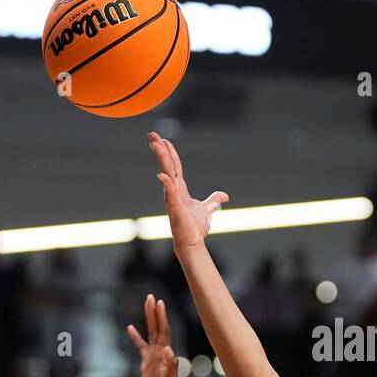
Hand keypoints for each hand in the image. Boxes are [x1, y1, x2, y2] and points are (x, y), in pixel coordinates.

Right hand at [126, 294, 179, 376]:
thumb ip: (170, 366)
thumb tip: (168, 350)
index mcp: (165, 353)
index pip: (163, 331)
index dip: (161, 317)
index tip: (159, 303)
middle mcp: (160, 351)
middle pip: (156, 327)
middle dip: (153, 312)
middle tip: (151, 296)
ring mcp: (153, 356)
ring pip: (150, 333)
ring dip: (148, 319)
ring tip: (145, 304)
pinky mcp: (147, 362)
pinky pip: (140, 346)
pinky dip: (135, 337)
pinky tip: (130, 328)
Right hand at [148, 131, 228, 253]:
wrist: (192, 242)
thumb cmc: (195, 226)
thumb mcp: (208, 209)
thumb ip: (214, 200)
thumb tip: (224, 196)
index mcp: (180, 188)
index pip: (175, 166)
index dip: (170, 152)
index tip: (163, 139)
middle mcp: (174, 190)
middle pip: (167, 165)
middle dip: (160, 149)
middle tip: (152, 134)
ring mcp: (173, 198)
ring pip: (167, 174)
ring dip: (161, 159)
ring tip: (155, 144)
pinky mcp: (175, 209)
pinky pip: (170, 194)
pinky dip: (167, 184)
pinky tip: (163, 175)